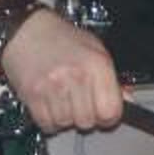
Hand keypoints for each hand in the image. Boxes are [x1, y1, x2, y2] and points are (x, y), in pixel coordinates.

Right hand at [0, 9, 121, 133]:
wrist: (25, 29)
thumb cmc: (61, 37)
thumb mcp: (95, 49)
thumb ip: (111, 78)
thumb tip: (128, 101)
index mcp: (97, 64)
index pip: (111, 112)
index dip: (108, 116)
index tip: (103, 111)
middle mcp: (77, 76)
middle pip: (88, 122)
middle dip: (85, 115)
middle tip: (78, 99)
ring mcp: (54, 87)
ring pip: (67, 125)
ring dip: (65, 117)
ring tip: (61, 96)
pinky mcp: (33, 96)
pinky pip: (48, 125)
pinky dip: (49, 119)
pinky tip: (49, 102)